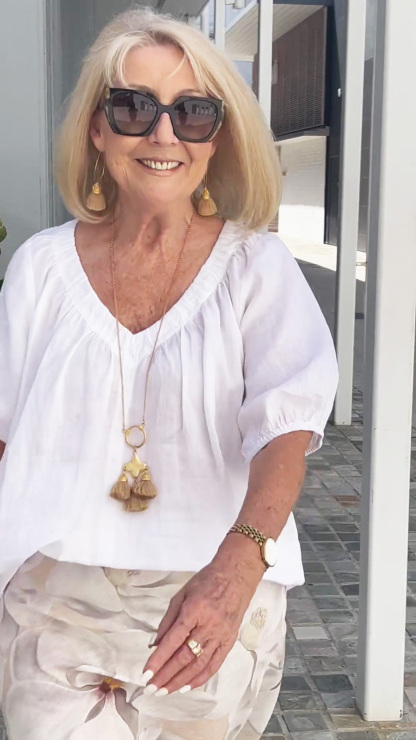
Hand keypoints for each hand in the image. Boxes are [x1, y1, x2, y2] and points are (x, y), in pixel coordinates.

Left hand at [141, 537, 264, 694]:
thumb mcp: (181, 594)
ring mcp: (221, 635)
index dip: (158, 659)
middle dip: (166, 675)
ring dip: (181, 680)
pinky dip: (201, 678)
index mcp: (194, 610)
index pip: (173, 640)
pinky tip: (187, 687)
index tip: (146, 673)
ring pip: (199, 664)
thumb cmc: (206, 582)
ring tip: (166, 691)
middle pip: (185, 656)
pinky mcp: (229, 641)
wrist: (236, 576)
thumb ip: (168, 620)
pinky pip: (215, 664)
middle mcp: (208, 625)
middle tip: (152, 687)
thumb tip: (155, 645)